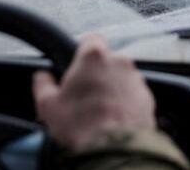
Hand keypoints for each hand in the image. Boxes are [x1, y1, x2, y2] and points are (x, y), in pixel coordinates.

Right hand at [32, 34, 155, 150]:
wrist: (115, 149)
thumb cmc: (81, 125)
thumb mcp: (48, 106)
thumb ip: (43, 84)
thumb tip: (41, 78)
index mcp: (93, 56)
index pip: (90, 39)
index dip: (82, 53)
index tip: (77, 67)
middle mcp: (119, 62)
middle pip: (106, 62)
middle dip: (97, 75)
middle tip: (84, 96)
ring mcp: (136, 80)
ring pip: (121, 78)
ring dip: (112, 90)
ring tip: (99, 112)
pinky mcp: (148, 98)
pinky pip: (134, 96)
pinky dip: (126, 104)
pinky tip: (114, 119)